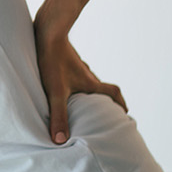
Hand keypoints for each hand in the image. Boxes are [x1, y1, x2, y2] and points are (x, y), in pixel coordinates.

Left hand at [33, 26, 126, 144]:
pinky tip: (62, 84)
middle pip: (102, 89)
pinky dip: (74, 82)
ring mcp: (76, 66)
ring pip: (88, 81)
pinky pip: (74, 73)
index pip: (113, 93)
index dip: (120, 104)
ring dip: (89, 92)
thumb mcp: (56, 91)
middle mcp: (87, 74)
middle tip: (104, 113)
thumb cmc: (53, 59)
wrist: (48, 30)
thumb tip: (61, 141)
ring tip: (82, 103)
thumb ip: (59, 115)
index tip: (124, 114)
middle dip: (105, 102)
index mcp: (90, 83)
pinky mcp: (64, 58)